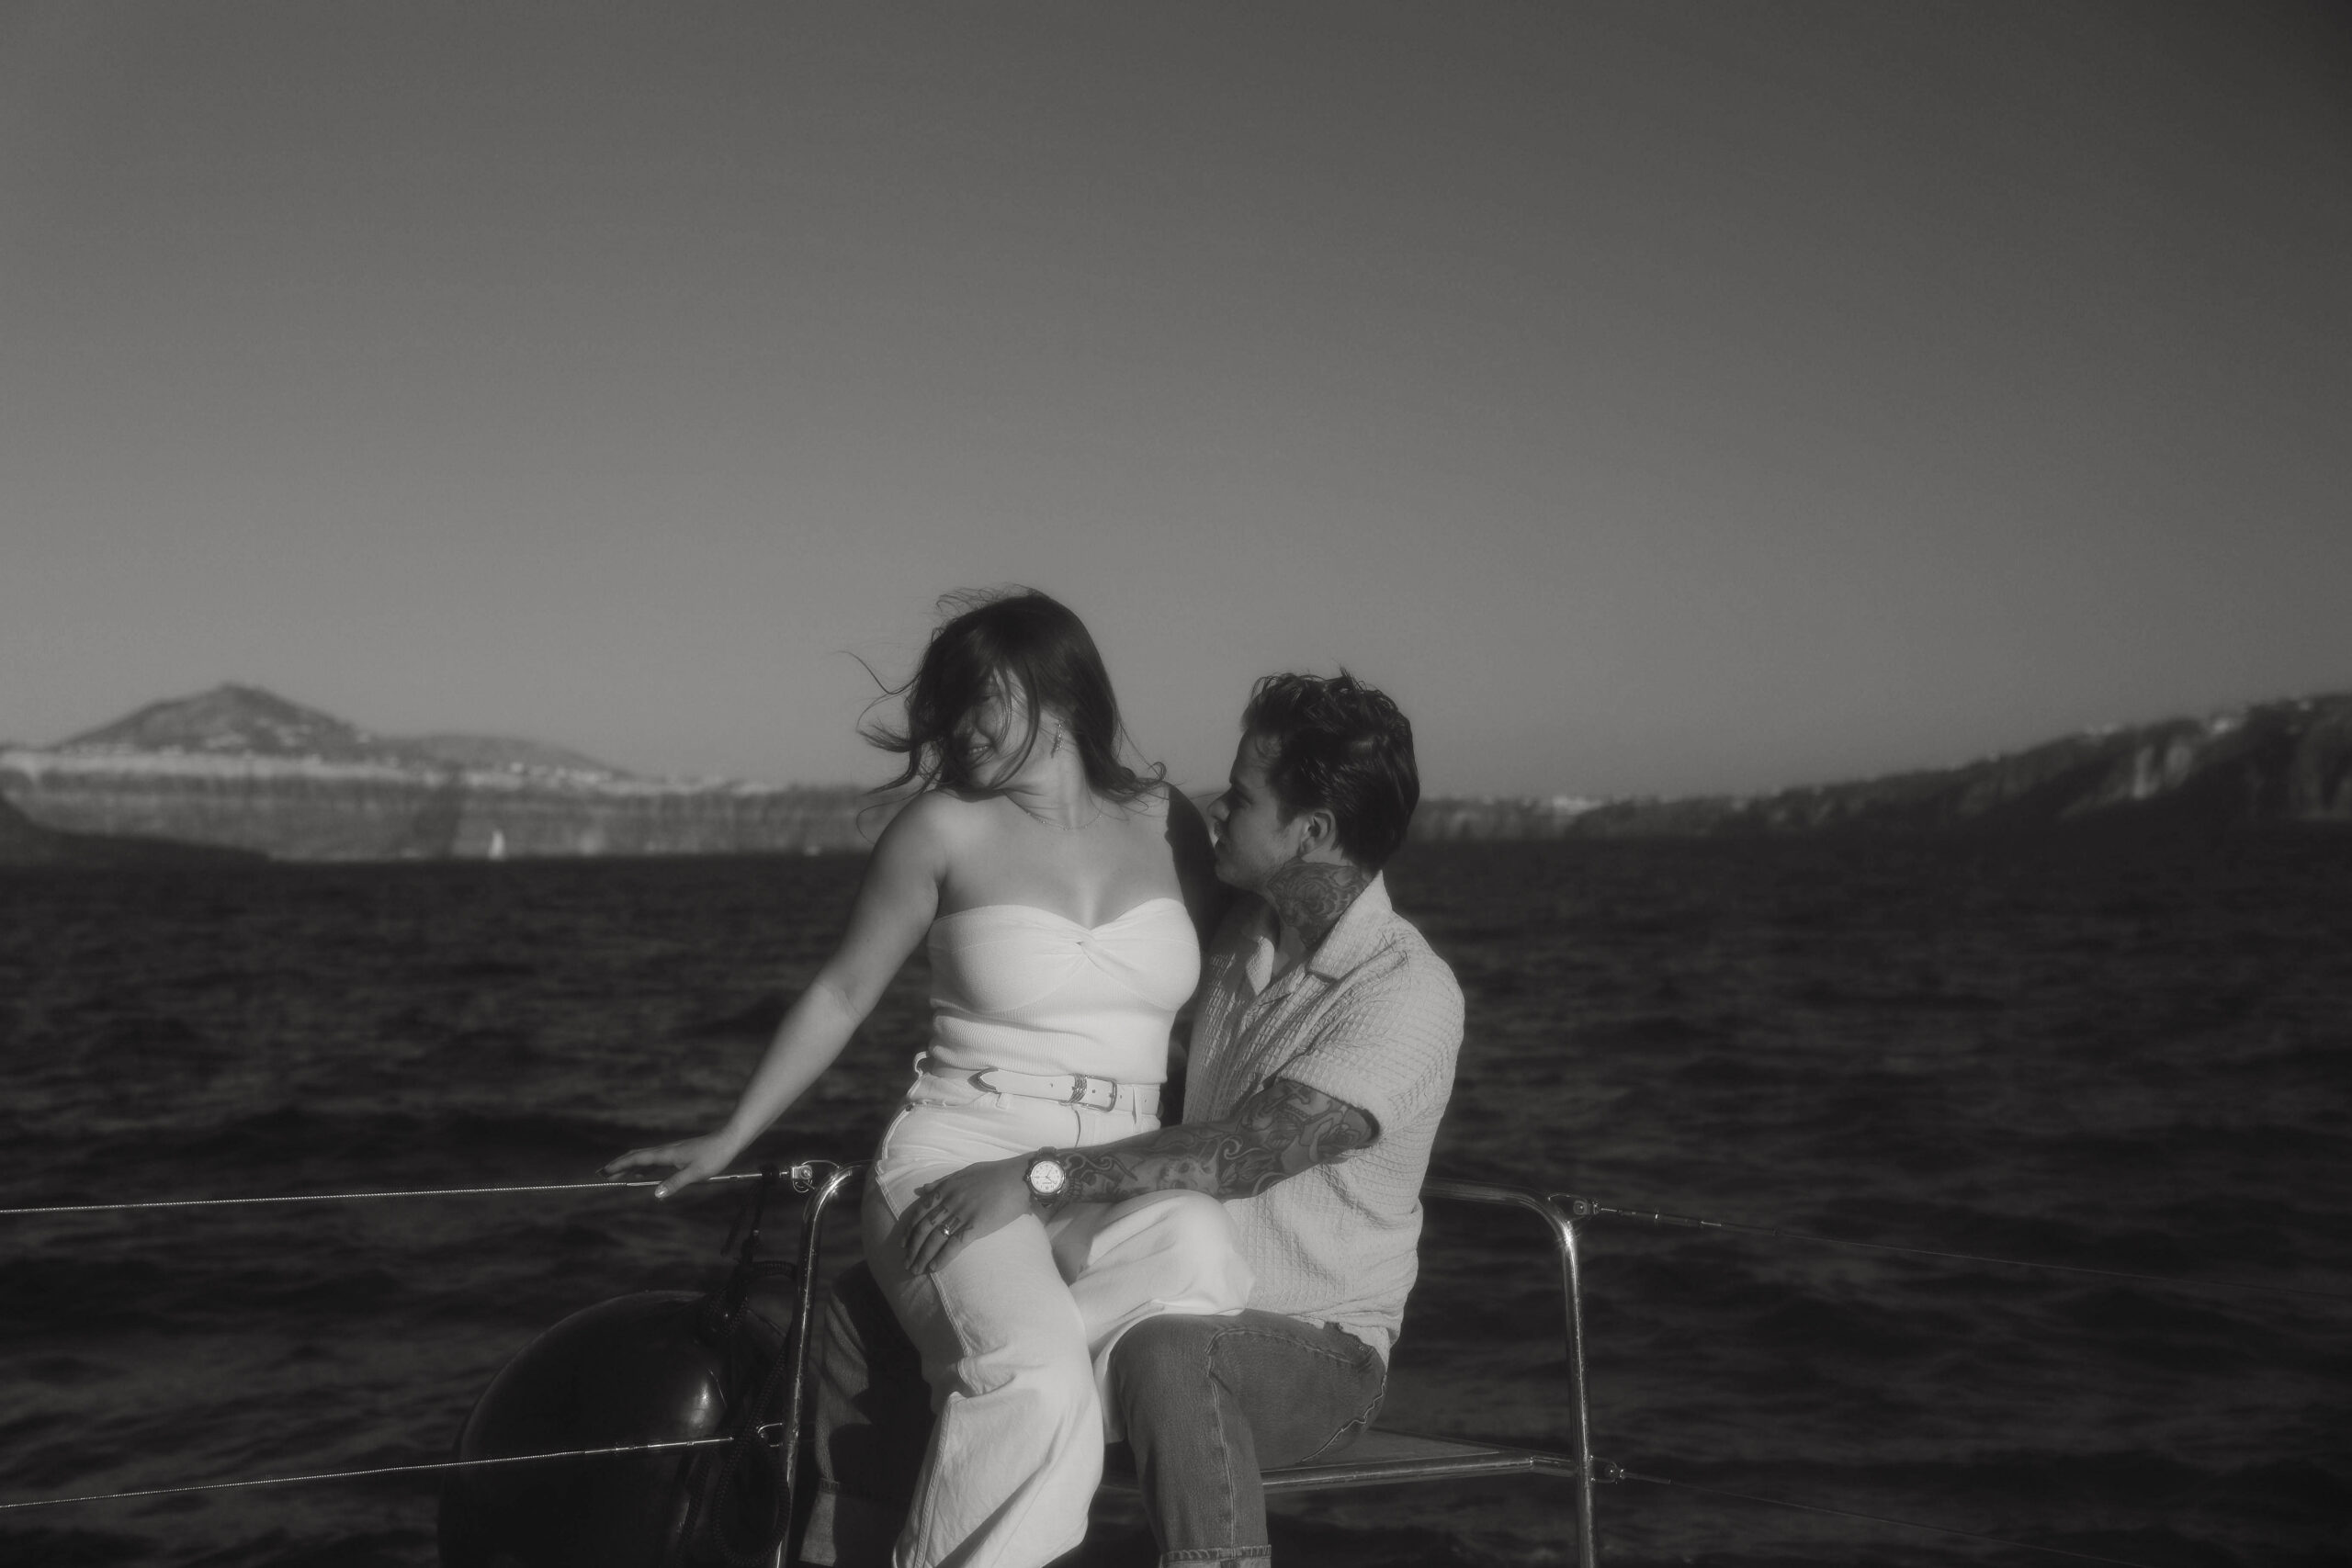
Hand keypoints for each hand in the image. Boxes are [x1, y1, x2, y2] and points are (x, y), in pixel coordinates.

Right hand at [602, 1131, 741, 1199]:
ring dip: (629, 1167)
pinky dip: (643, 1168)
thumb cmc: (714, 1156)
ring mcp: (671, 1152)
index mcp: (666, 1154)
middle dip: (619, 1165)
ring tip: (617, 1176)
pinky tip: (642, 1175)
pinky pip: (654, 1161)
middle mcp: (666, 1151)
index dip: (620, 1166)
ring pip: (644, 1159)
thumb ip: (675, 1183)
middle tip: (602, 1173)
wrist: (728, 1140)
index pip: (637, 1160)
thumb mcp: (695, 1173)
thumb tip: (655, 1194)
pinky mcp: (678, 1154)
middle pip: (636, 1157)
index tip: (604, 1172)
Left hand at [899, 1156, 1035, 1272]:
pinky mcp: (976, 1226)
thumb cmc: (996, 1173)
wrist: (1020, 1178)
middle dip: (912, 1247)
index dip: (909, 1229)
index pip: (920, 1211)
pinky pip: (955, 1244)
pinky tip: (934, 1268)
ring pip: (935, 1238)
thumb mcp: (965, 1172)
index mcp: (946, 1188)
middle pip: (924, 1227)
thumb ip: (942, 1182)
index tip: (903, 1243)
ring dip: (923, 1256)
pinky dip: (942, 1258)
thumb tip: (922, 1189)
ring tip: (916, 1269)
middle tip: (906, 1262)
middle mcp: (950, 1201)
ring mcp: (962, 1214)